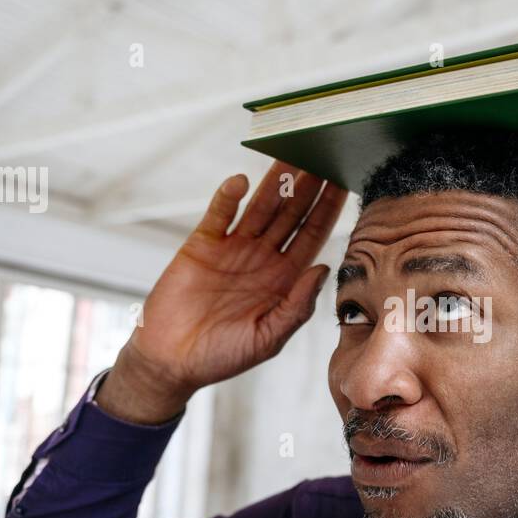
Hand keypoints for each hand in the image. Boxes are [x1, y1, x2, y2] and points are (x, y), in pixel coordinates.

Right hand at [97, 162, 347, 422]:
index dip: (327, 210)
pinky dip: (227, 198)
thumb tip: (322, 269)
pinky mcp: (202, 245)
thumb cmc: (222, 356)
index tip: (344, 183)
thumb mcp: (268, 338)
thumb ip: (297, 306)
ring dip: (275, 183)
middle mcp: (262, 257)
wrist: (173, 362)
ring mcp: (232, 248)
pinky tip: (240, 182)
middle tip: (323, 155)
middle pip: (290, 214)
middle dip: (307, 187)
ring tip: (291, 156)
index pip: (312, 236)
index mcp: (283, 278)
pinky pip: (218, 215)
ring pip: (260, 207)